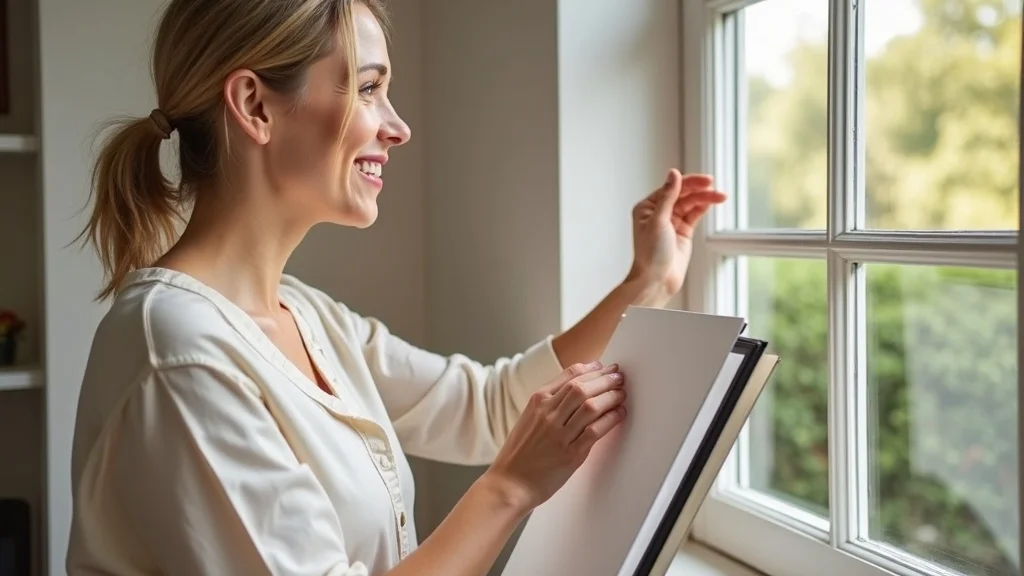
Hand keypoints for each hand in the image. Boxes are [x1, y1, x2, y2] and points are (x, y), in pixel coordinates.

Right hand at [484, 362, 626, 510]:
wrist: (510, 483)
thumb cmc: (520, 453)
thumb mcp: (529, 418)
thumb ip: (550, 403)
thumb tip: (578, 389)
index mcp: (537, 401)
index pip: (569, 375)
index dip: (592, 369)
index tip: (604, 367)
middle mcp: (548, 414)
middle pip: (583, 387)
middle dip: (605, 379)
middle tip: (619, 377)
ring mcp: (559, 434)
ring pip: (591, 406)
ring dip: (611, 396)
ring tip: (622, 393)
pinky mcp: (570, 454)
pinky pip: (595, 431)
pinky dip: (611, 419)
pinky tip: (619, 414)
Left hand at [627, 169, 726, 306]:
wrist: (657, 279)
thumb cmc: (650, 254)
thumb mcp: (659, 221)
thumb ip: (668, 197)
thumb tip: (674, 174)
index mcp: (648, 207)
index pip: (671, 188)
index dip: (688, 183)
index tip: (705, 181)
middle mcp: (659, 212)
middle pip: (683, 194)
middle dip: (699, 190)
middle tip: (714, 187)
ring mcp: (672, 221)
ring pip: (691, 204)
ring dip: (705, 198)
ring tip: (721, 196)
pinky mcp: (683, 231)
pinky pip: (694, 214)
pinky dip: (703, 207)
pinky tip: (712, 202)